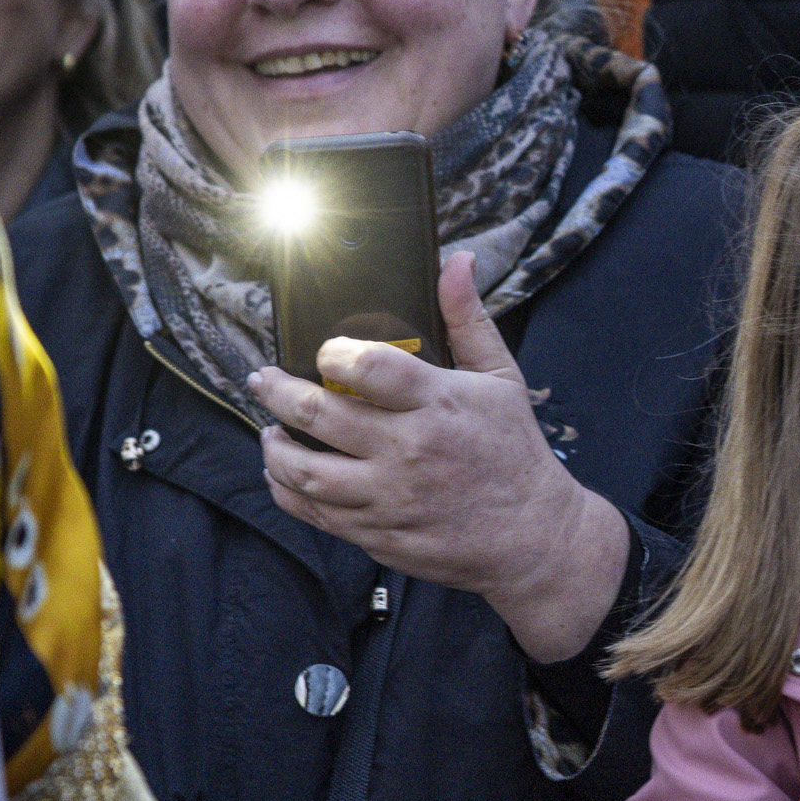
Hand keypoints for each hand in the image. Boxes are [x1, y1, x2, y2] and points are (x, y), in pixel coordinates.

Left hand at [251, 251, 631, 663]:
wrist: (535, 538)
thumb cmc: (516, 452)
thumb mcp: (502, 379)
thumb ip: (469, 320)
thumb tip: (456, 262)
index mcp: (438, 404)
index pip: (366, 366)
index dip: (332, 353)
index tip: (326, 354)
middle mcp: (408, 450)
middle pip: (316, 414)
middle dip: (276, 391)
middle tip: (264, 380)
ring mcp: (390, 497)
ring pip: (303, 470)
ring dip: (272, 446)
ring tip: (270, 431)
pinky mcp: (379, 534)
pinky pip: (315, 513)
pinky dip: (288, 490)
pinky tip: (287, 474)